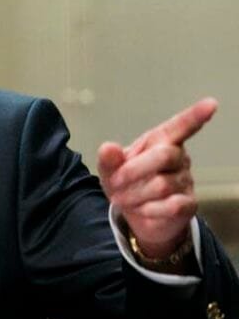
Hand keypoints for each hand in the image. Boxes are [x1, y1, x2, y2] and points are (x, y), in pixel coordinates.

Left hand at [97, 98, 217, 258]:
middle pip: (164, 155)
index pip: (180, 126)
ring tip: (123, 198)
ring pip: (162, 185)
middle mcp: (178, 157)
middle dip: (134, 171)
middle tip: (115, 182)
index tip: (211, 104)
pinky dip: (150, 209)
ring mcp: (185, 180)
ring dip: (135, 194)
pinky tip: (142, 209)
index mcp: (160, 141)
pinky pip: (172, 205)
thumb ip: (108, 159)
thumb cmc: (126, 183)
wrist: (136, 214)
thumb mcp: (110, 170)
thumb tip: (108, 148)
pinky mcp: (189, 204)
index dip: (195, 116)